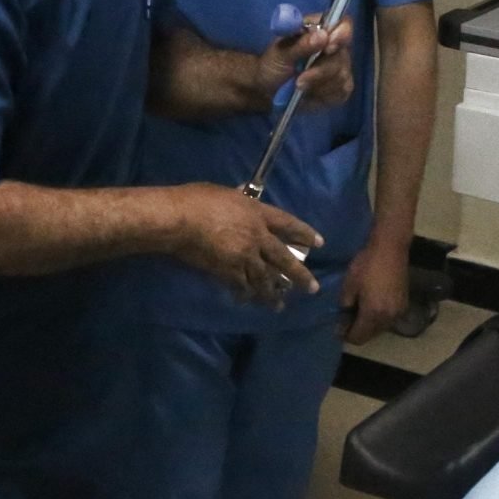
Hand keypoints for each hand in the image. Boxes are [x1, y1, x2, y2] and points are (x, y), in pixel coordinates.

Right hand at [169, 186, 322, 306]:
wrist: (179, 220)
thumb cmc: (197, 200)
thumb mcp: (223, 192)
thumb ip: (237, 198)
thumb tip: (241, 194)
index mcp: (257, 213)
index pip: (288, 224)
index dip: (304, 233)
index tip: (319, 243)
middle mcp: (257, 237)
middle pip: (284, 259)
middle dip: (300, 275)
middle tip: (313, 289)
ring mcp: (244, 257)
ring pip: (265, 279)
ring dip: (273, 294)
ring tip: (279, 305)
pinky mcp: (227, 272)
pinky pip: (241, 286)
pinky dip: (245, 295)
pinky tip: (248, 301)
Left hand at [258, 15, 354, 112]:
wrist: (267, 91)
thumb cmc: (273, 65)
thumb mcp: (279, 54)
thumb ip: (301, 44)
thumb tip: (323, 36)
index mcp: (319, 29)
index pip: (343, 24)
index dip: (341, 33)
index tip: (328, 48)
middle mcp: (333, 45)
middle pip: (342, 53)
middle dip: (321, 69)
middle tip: (300, 79)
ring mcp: (340, 66)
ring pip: (341, 74)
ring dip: (318, 84)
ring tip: (297, 86)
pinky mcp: (341, 86)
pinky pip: (341, 90)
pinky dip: (323, 94)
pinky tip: (309, 94)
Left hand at [340, 239, 411, 344]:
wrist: (390, 248)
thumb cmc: (366, 265)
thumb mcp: (349, 285)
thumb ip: (345, 307)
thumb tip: (341, 323)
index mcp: (373, 314)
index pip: (358, 338)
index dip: (346, 335)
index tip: (338, 327)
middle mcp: (388, 318)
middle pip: (370, 335)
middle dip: (358, 331)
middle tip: (347, 318)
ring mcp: (399, 312)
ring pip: (380, 328)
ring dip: (369, 325)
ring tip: (359, 310)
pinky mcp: (404, 304)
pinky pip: (388, 319)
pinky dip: (379, 317)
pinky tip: (372, 305)